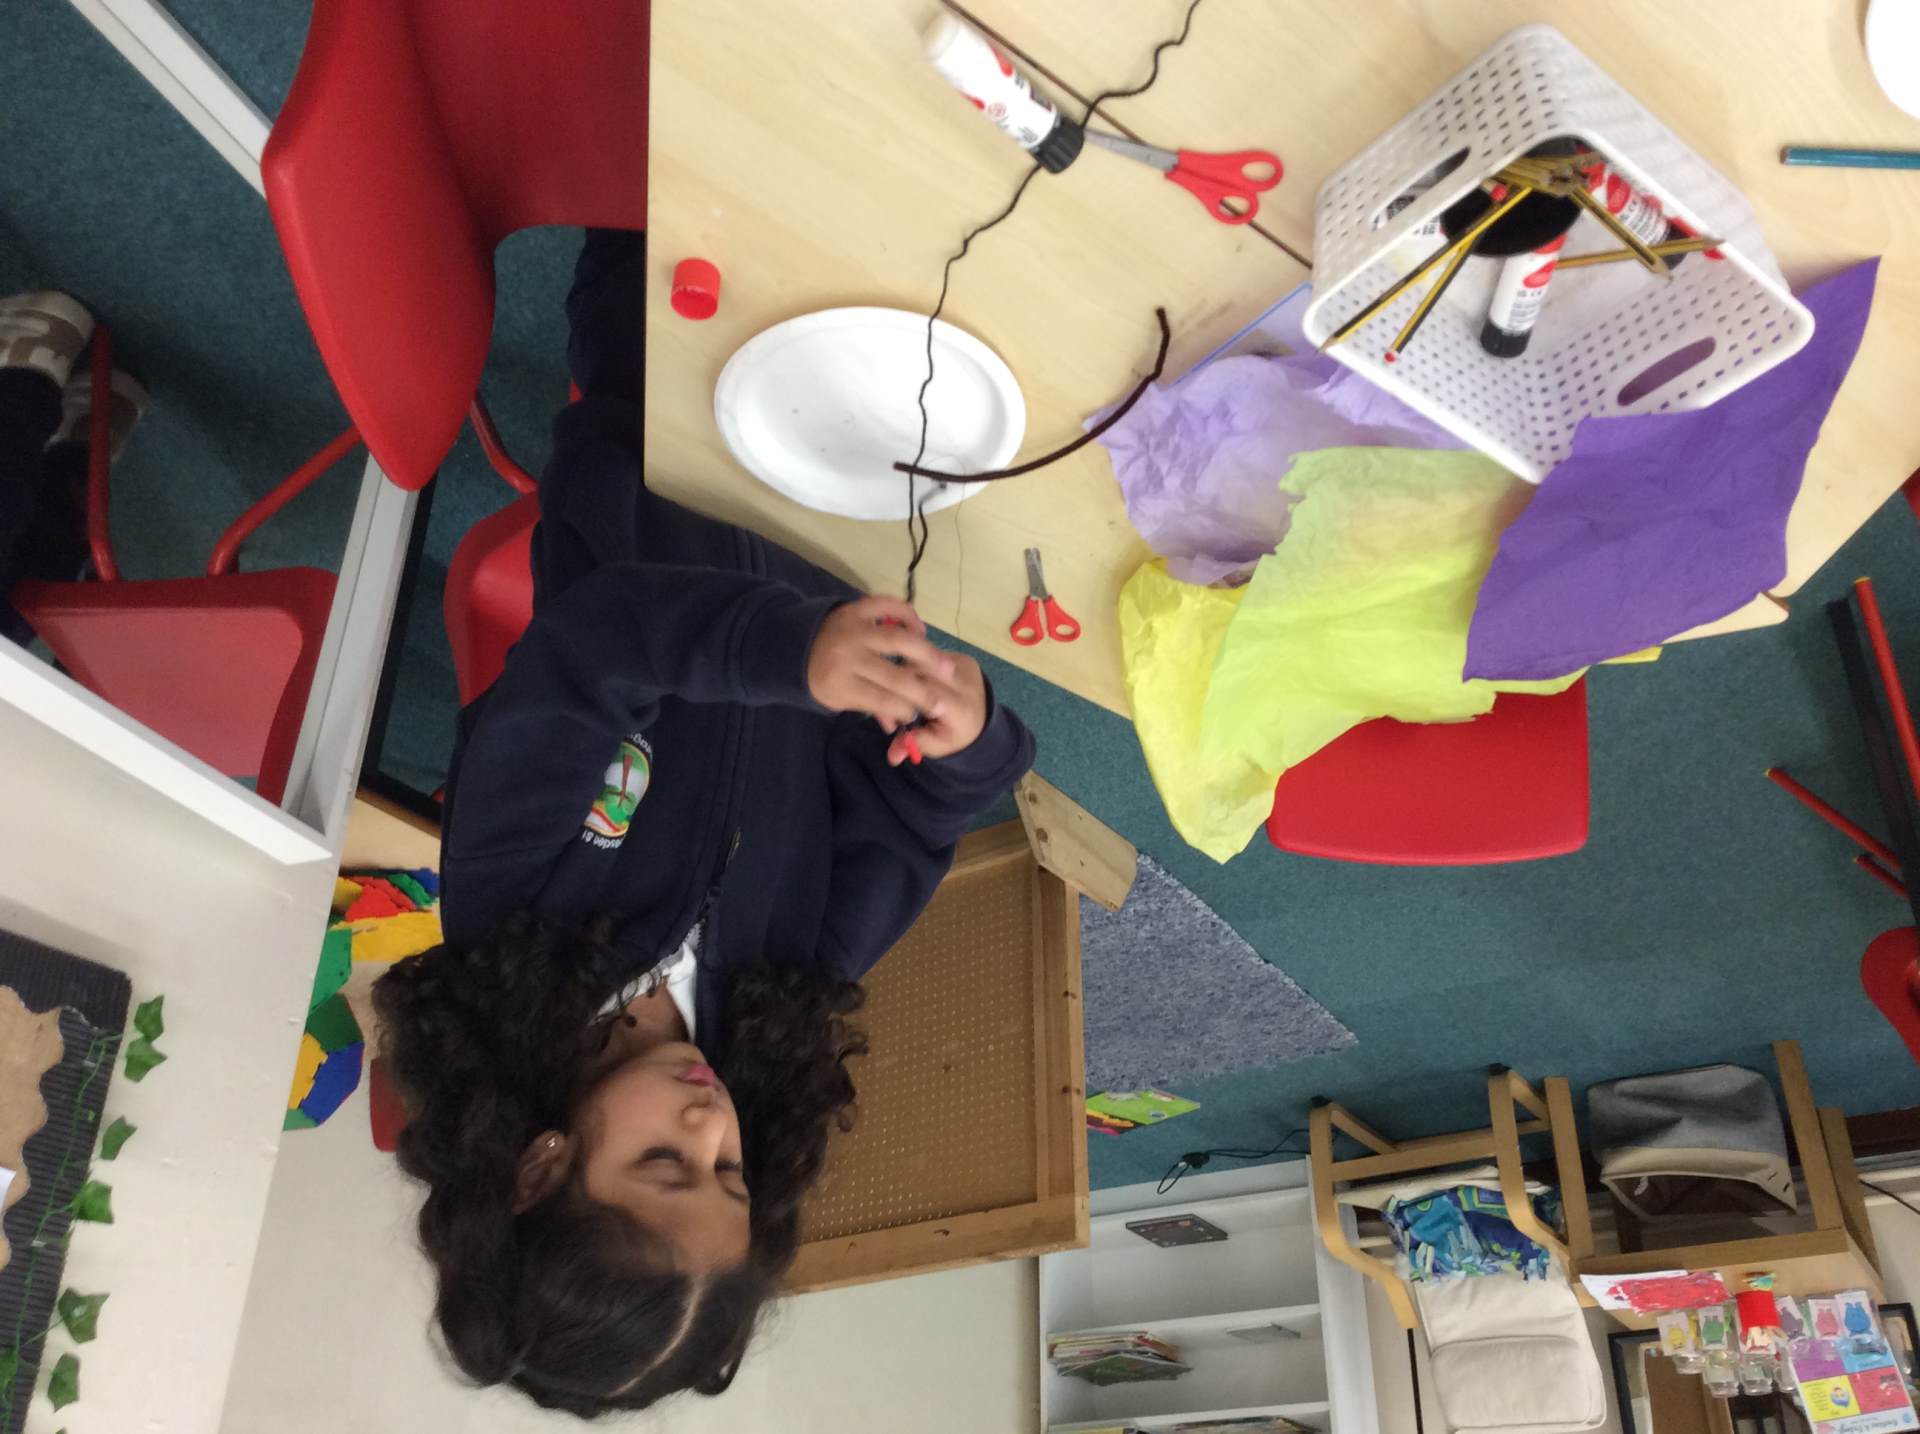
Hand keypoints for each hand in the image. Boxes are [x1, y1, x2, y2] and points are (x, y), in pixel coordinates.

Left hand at [807, 596, 955, 729]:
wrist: (794, 645)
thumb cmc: (822, 678)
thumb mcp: (839, 700)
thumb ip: (872, 708)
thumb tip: (900, 725)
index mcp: (839, 684)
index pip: (882, 700)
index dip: (906, 709)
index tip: (922, 713)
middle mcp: (847, 655)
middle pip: (894, 675)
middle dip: (923, 690)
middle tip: (943, 697)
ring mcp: (853, 629)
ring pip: (898, 639)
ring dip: (927, 652)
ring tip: (945, 665)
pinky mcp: (856, 608)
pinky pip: (888, 606)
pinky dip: (908, 614)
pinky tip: (920, 630)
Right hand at [887, 653, 986, 765]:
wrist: (983, 719)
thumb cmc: (955, 734)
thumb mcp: (937, 745)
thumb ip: (915, 745)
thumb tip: (893, 756)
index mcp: (960, 707)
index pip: (923, 692)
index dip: (899, 698)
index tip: (887, 716)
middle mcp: (964, 682)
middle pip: (921, 671)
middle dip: (898, 684)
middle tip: (886, 699)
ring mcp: (964, 666)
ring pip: (923, 660)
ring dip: (907, 672)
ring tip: (899, 690)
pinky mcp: (962, 657)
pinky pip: (931, 656)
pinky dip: (918, 666)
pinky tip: (913, 679)